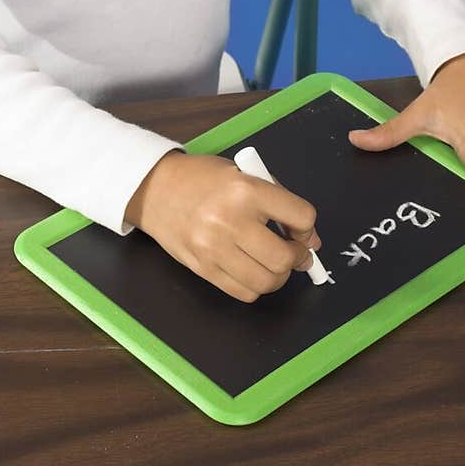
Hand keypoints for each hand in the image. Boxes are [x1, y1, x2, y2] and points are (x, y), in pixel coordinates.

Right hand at [124, 151, 321, 301]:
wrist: (154, 189)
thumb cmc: (202, 179)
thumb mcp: (244, 173)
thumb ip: (280, 201)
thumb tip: (310, 240)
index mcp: (246, 190)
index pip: (301, 217)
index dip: (307, 228)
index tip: (301, 230)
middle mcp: (230, 220)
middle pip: (284, 257)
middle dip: (297, 258)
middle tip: (293, 252)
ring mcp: (214, 248)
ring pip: (267, 281)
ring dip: (278, 276)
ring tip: (273, 263)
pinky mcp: (203, 268)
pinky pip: (244, 292)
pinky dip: (256, 286)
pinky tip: (252, 270)